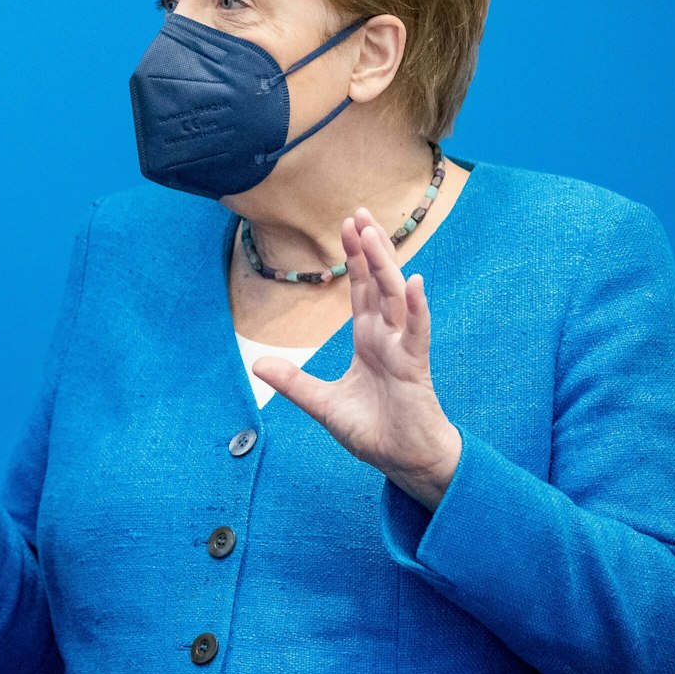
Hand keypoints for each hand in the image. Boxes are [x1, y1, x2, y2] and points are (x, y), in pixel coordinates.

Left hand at [251, 207, 462, 509]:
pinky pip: (417, 332)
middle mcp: (387, 338)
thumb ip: (293, 382)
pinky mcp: (415, 367)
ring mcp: (403, 349)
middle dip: (369, 249)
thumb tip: (257, 365)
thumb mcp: (322, 404)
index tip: (346, 228)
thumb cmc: (372, 431)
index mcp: (369, 341)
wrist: (401, 460)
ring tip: (374, 233)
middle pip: (378, 283)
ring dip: (385, 265)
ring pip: (395, 298)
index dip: (353, 260)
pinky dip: (417, 307)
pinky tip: (414, 281)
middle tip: (359, 213)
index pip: (361, 291)